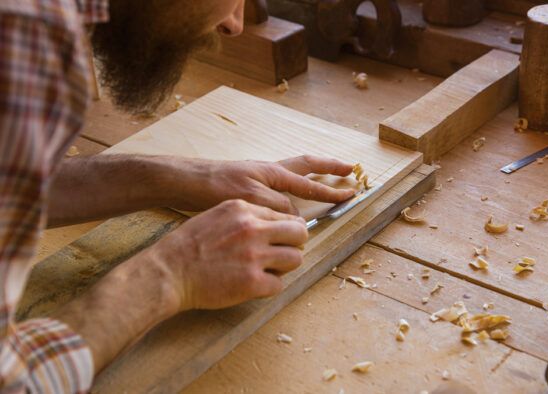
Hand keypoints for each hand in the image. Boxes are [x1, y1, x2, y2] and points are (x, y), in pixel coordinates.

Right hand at [150, 199, 307, 310]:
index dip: (287, 230)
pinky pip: (279, 284)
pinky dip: (269, 287)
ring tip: (266, 270)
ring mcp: (254, 256)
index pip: (286, 215)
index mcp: (244, 209)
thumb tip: (274, 225)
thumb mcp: (217, 215)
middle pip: (299, 233)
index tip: (283, 239)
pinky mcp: (252, 282)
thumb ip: (246, 217)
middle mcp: (252, 229)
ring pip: (295, 259)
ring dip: (283, 267)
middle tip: (282, 254)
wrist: (168, 272)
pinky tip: (253, 285)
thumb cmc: (189, 246)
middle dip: (294, 244)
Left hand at [165, 155, 355, 214]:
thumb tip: (296, 216)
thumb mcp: (251, 198)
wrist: (185, 182)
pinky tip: (290, 200)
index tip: (350, 193)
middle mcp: (270, 172)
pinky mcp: (249, 187)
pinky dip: (291, 190)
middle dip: (329, 167)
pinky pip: (279, 186)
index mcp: (274, 173)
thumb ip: (277, 205)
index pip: (310, 183)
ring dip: (312, 174)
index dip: (331, 191)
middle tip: (349, 168)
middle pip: (307, 166)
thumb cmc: (214, 186)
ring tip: (326, 176)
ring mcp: (260, 177)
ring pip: (294, 174)